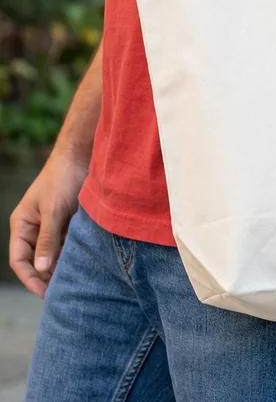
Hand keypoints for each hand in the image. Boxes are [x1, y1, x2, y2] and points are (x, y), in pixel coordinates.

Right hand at [9, 149, 88, 297]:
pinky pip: (68, 244)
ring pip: (54, 253)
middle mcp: (35, 227)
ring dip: (61, 266)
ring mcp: (52, 224)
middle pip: (37, 260)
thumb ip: (48, 239)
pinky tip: (83, 265)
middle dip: (47, 276)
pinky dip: (73, 254)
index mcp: (22, 224)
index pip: (20, 260)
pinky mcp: (69, 221)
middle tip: (64, 292)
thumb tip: (42, 269)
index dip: (30, 278)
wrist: (81, 154)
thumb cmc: (62, 178)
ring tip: (75, 282)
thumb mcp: (54, 210)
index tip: (45, 293)